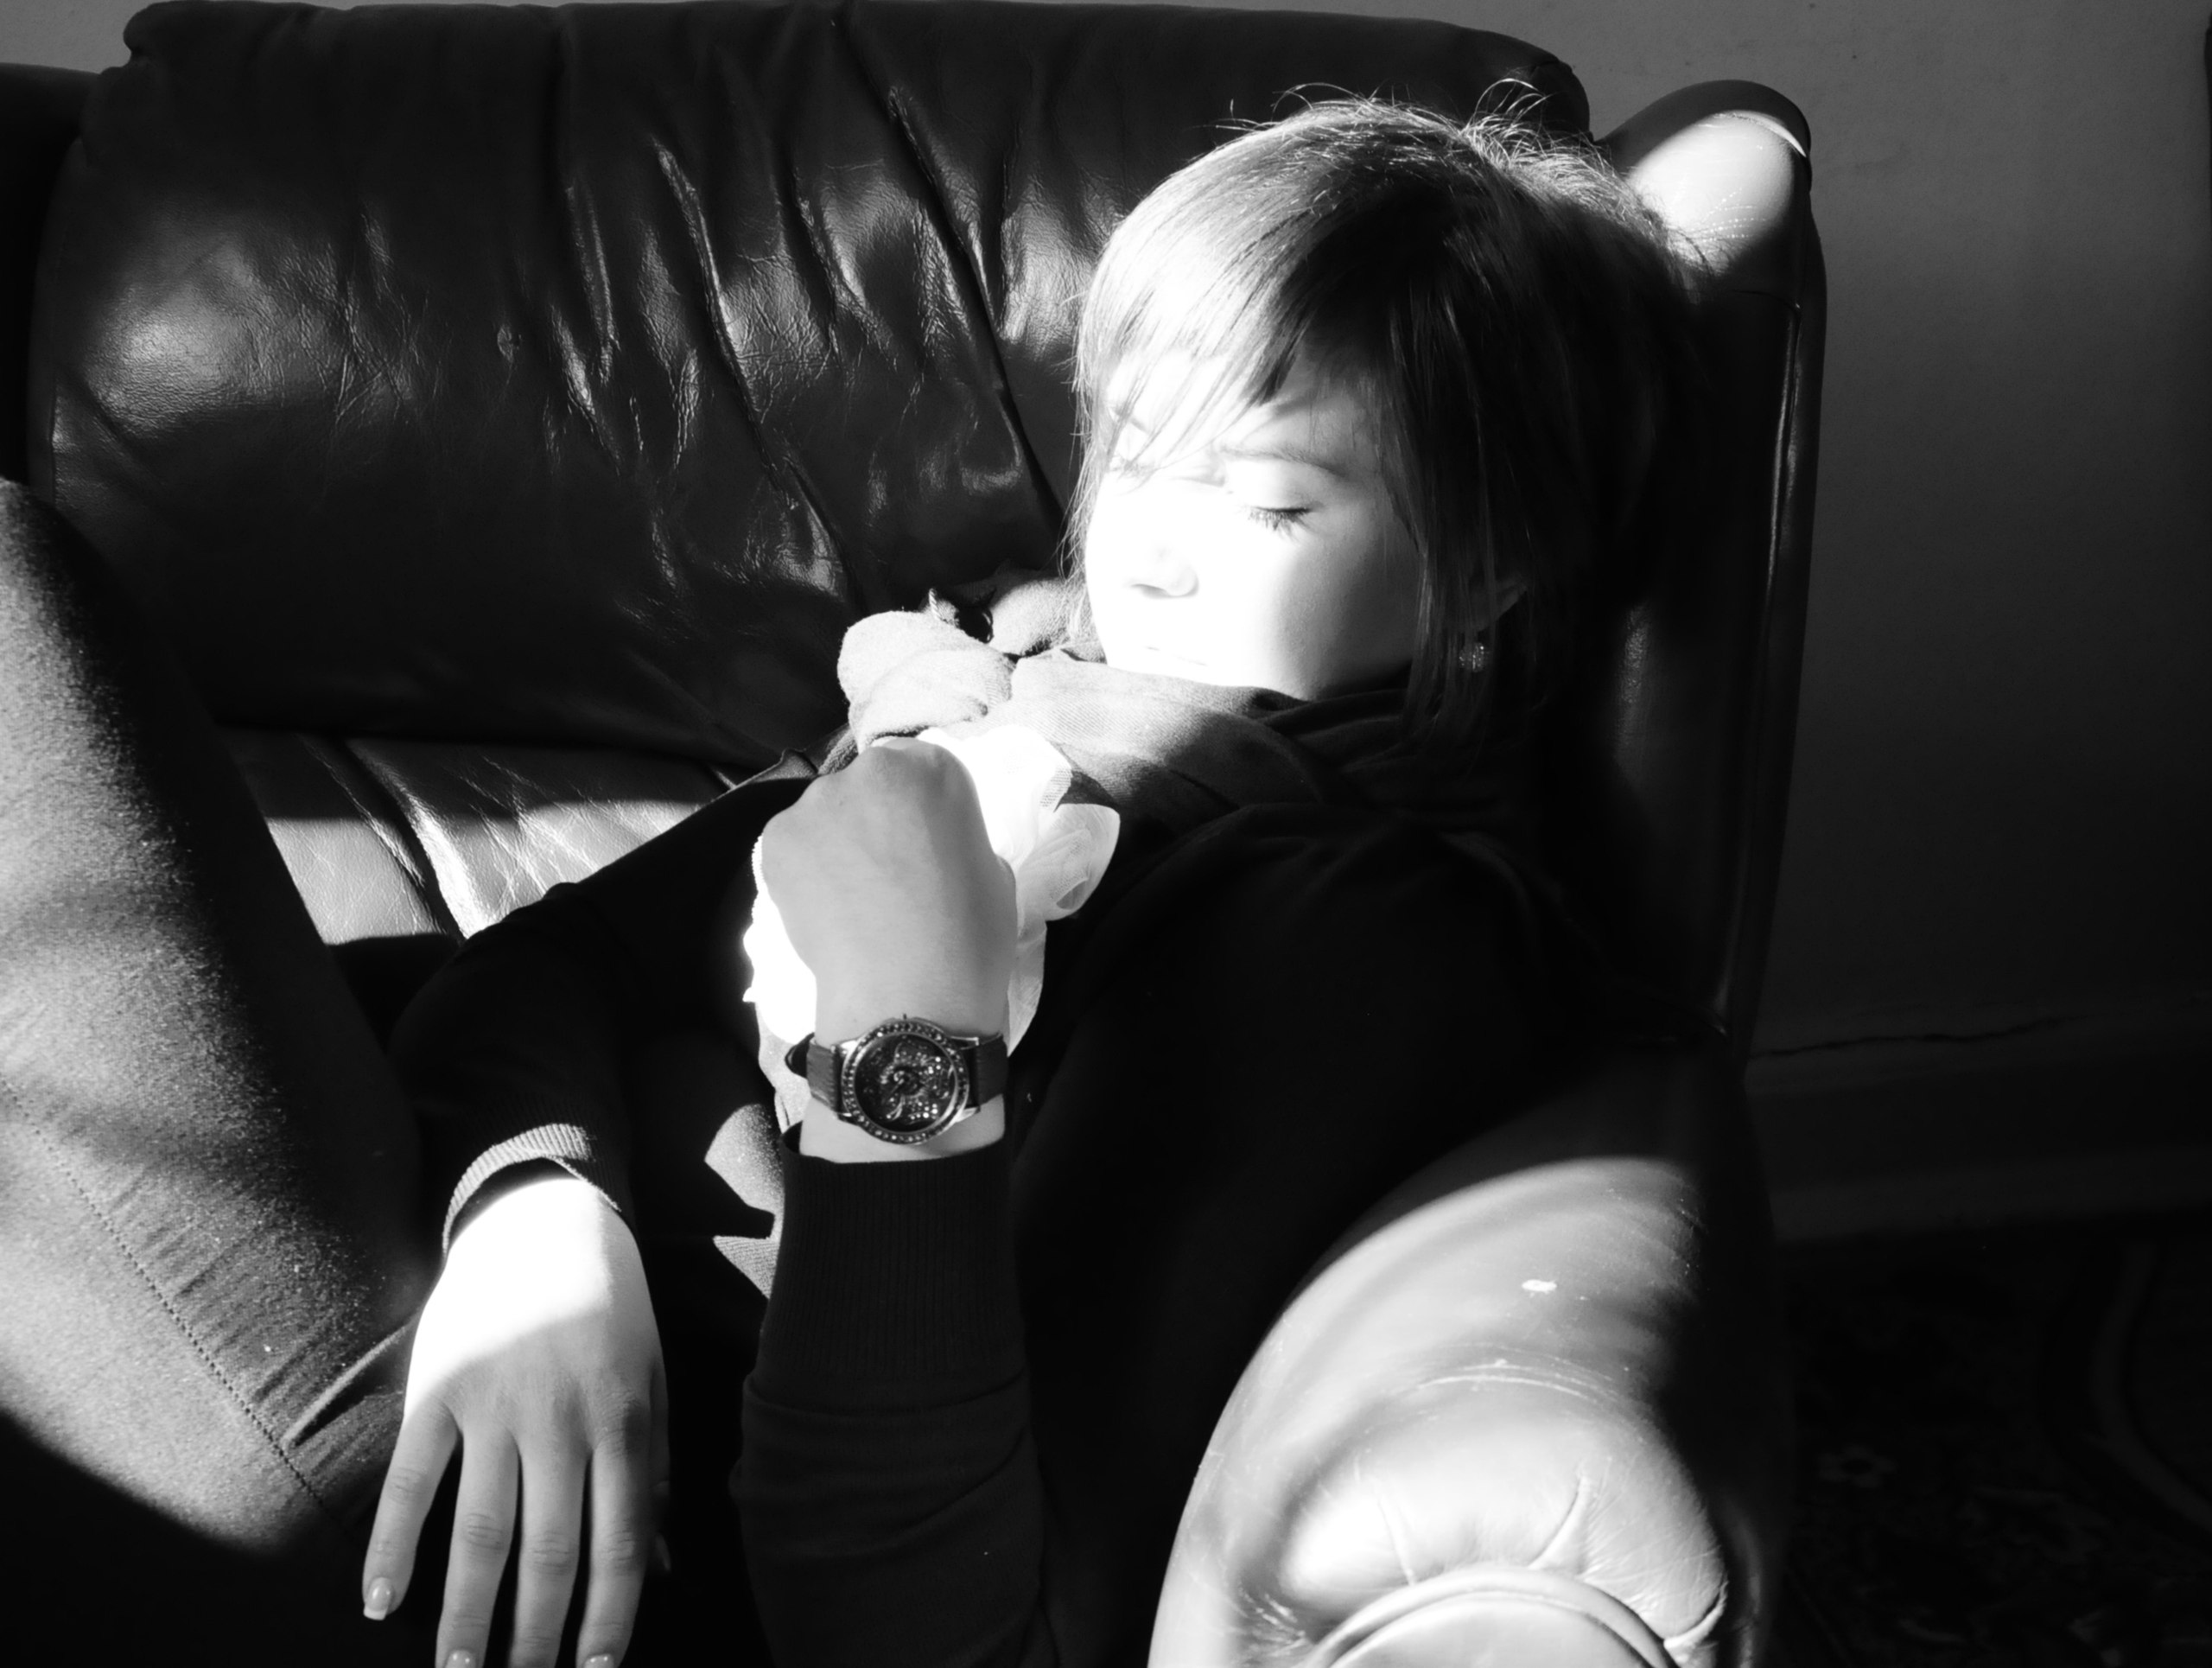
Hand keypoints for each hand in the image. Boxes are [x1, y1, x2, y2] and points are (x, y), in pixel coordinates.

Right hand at [364, 1174, 667, 1667]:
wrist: (543, 1220)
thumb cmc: (612, 1310)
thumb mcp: (652, 1381)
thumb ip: (654, 1472)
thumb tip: (658, 1567)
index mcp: (623, 1420)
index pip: (618, 1543)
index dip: (607, 1616)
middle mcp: (559, 1420)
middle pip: (548, 1553)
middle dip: (535, 1635)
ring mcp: (493, 1405)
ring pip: (479, 1532)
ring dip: (465, 1612)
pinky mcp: (435, 1389)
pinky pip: (410, 1482)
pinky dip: (390, 1547)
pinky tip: (379, 1603)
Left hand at [758, 737, 1015, 1044]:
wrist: (909, 995)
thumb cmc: (969, 935)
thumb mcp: (991, 868)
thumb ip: (952, 836)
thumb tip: (925, 848)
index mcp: (931, 768)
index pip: (915, 765)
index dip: (915, 806)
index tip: (919, 842)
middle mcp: (869, 770)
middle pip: (865, 785)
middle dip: (871, 819)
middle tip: (884, 873)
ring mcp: (817, 803)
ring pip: (825, 815)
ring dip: (836, 844)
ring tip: (850, 900)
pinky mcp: (777, 840)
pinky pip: (794, 846)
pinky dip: (805, 871)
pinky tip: (824, 909)